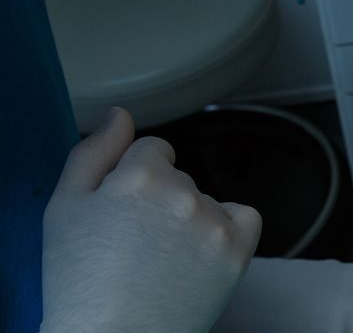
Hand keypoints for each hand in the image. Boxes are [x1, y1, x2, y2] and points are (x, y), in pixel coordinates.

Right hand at [41, 108, 260, 332]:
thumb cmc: (81, 281)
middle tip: (135, 245)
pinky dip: (228, 228)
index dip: (133, 182)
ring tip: (161, 261)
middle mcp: (183, 192)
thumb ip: (94, 152)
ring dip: (191, 219)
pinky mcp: (238, 250)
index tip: (123, 214)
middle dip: (160, 201)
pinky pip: (245, 217)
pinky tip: (200, 253)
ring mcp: (214, 222)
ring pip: (207, 200)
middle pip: (180, 177)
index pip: (153, 150)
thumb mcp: (65, 208)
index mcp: (140, 175)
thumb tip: (122, 115)